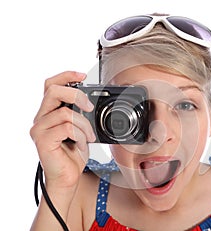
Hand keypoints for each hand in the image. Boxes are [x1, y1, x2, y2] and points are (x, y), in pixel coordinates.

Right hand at [30, 71, 95, 189]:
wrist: (68, 177)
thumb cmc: (73, 154)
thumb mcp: (80, 129)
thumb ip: (79, 114)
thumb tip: (90, 101)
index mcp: (49, 112)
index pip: (51, 85)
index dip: (66, 76)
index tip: (83, 75)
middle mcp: (41, 118)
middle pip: (53, 91)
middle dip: (76, 95)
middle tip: (90, 107)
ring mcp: (39, 129)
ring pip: (65, 112)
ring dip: (84, 124)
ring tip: (88, 136)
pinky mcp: (42, 140)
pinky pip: (66, 127)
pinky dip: (80, 135)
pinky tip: (81, 144)